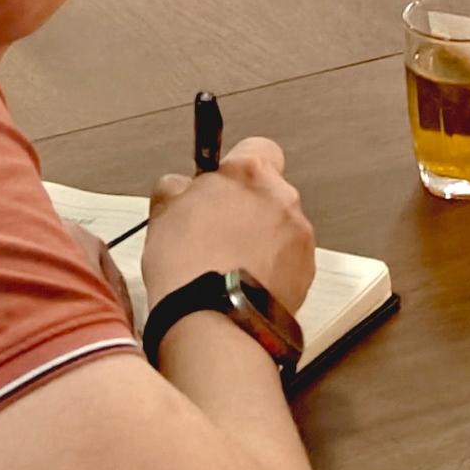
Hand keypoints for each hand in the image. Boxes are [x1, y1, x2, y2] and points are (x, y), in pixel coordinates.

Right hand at [140, 139, 316, 335]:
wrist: (212, 321)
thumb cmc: (188, 268)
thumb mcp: (162, 213)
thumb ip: (177, 188)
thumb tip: (180, 187)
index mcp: (249, 173)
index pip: (257, 148)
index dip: (238, 168)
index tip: (223, 183)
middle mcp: (282, 198)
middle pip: (270, 192)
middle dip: (249, 208)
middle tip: (219, 231)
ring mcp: (299, 236)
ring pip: (282, 227)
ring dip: (263, 239)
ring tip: (230, 264)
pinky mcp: (306, 271)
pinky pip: (291, 260)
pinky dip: (274, 268)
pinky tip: (245, 282)